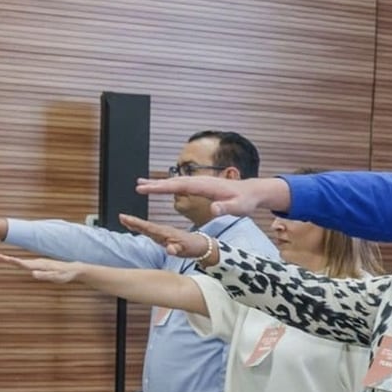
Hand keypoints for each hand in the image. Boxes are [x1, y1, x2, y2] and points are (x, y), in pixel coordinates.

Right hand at [0, 254, 80, 282]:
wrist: (74, 269)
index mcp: (40, 265)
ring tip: (1, 258)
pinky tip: (14, 262)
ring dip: (12, 260)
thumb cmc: (65, 275)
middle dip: (8, 259)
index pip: (24, 263)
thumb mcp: (56, 277)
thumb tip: (32, 274)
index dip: (13, 261)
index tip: (2, 257)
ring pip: (23, 261)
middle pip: (21, 261)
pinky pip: (27, 263)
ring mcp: (39, 263)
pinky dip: (18, 262)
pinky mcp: (40, 265)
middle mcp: (38, 262)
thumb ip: (45, 275)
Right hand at [118, 214, 214, 261]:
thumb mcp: (186, 249)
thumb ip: (176, 249)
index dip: (137, 223)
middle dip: (133, 222)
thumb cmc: (193, 247)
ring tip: (123, 219)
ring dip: (135, 223)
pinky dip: (140, 227)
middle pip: (145, 226)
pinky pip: (149, 230)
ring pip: (146, 227)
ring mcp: (163, 232)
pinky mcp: (163, 235)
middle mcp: (163, 231)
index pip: (149, 227)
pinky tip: (133, 226)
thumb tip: (170, 249)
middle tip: (121, 217)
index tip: (126, 218)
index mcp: (167, 232)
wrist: (200, 245)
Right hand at [135, 176, 291, 216]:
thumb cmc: (247, 201)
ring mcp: (201, 182)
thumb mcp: (239, 207)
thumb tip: (214, 210)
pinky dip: (169, 184)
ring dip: (159, 183)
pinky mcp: (202, 186)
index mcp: (206, 186)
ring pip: (176, 181)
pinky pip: (182, 184)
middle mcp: (201, 181)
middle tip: (137, 187)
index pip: (180, 186)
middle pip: (174, 182)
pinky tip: (161, 186)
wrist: (254, 191)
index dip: (162, 188)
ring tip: (141, 184)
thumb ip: (226, 209)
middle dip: (155, 184)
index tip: (146, 189)